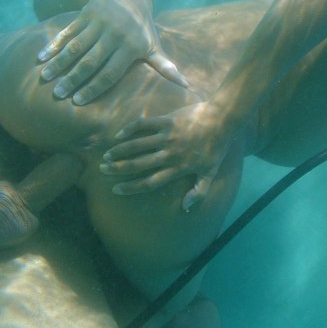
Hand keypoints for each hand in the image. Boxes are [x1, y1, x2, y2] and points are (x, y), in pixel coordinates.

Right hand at [38, 0, 187, 103]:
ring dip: (59, 62)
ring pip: (76, 46)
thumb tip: (186, 85)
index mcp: (130, 46)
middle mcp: (114, 35)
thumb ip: (165, 66)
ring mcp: (98, 23)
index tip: (78, 102)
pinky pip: (67, 31)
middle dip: (74, 79)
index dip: (94, 88)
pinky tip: (41, 57)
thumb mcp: (153, 45)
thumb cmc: (143, 27)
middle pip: (90, 62)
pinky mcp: (85, 14)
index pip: (110, 72)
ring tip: (45, 78)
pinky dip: (53, 44)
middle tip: (58, 95)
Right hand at [99, 102, 231, 210]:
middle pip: (139, 164)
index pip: (151, 181)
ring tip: (106, 155)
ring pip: (138, 145)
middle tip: (104, 170)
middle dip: (119, 169)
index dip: (132, 187)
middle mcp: (170, 154)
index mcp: (179, 168)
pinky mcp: (167, 121)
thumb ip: (199, 192)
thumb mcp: (210, 173)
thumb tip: (185, 208)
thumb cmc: (217, 147)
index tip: (116, 189)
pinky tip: (119, 134)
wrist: (222, 120)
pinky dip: (130, 129)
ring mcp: (168, 137)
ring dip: (120, 151)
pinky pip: (144, 125)